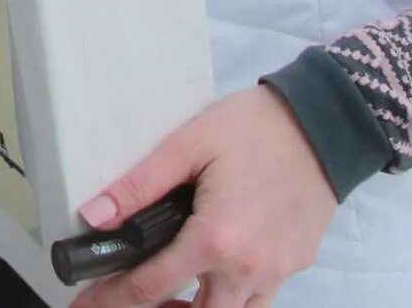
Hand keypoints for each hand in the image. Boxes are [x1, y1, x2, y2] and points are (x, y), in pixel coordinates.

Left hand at [70, 87, 336, 307]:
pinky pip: (259, 299)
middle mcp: (249, 269)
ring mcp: (277, 271)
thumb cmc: (256, 128)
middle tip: (128, 294)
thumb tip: (94, 217)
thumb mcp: (187, 145)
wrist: (324, 122)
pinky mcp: (295, 264)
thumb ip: (138, 186)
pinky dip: (232, 297)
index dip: (111, 298)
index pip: (150, 289)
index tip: (87, 302)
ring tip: (169, 291)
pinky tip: (212, 272)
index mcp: (216, 240)